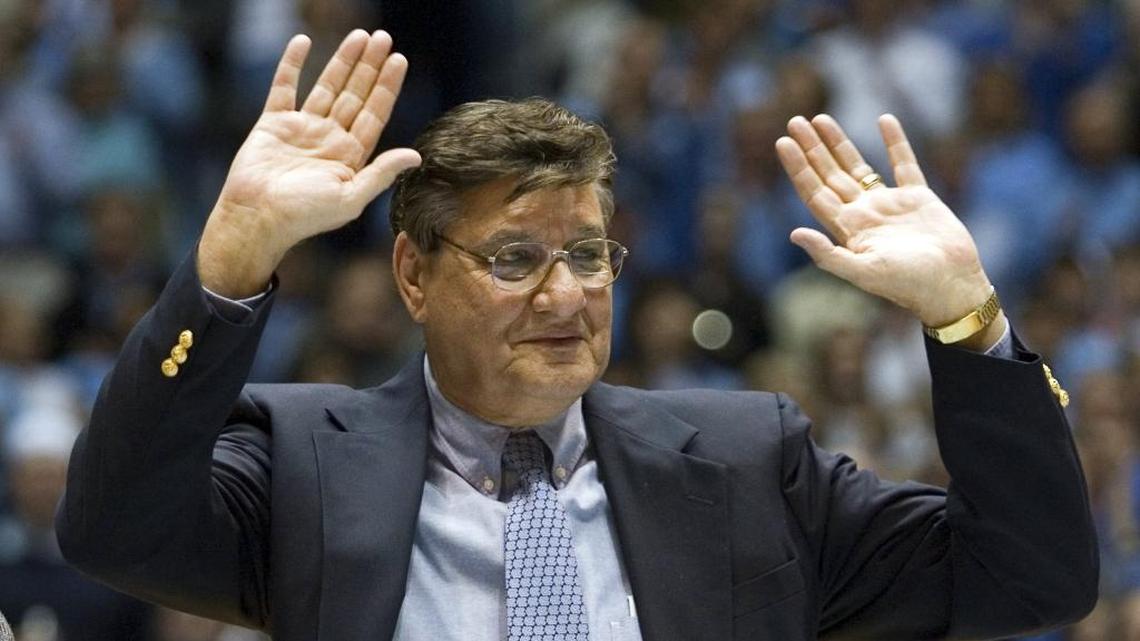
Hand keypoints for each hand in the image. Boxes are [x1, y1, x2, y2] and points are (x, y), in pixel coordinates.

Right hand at [198, 30, 421, 296]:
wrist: (257, 218)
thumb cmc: (304, 216)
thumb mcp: (350, 198)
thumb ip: (381, 174)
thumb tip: (416, 155)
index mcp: (351, 156)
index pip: (374, 113)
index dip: (387, 86)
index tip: (399, 60)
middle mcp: (330, 139)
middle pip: (356, 94)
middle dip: (370, 66)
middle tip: (383, 38)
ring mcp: (303, 128)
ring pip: (327, 86)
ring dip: (343, 60)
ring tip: (360, 36)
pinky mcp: (273, 123)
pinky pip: (284, 86)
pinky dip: (292, 64)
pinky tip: (303, 41)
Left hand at [775, 114, 1004, 348]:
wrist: (951, 285)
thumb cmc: (907, 283)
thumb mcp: (863, 272)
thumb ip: (828, 254)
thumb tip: (793, 233)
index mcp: (847, 229)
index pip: (814, 192)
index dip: (798, 168)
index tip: (783, 142)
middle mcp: (863, 214)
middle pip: (829, 175)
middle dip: (812, 149)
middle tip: (794, 121)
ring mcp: (889, 204)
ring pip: (858, 166)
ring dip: (839, 144)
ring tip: (820, 119)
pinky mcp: (919, 198)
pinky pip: (904, 164)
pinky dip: (896, 142)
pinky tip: (885, 120)